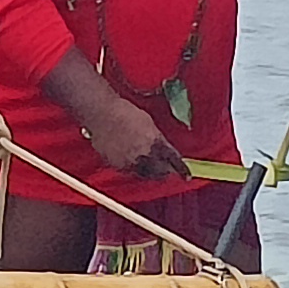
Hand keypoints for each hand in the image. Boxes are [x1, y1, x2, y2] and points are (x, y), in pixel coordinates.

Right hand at [74, 77, 189, 186]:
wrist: (102, 113)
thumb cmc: (124, 112)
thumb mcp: (148, 122)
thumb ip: (157, 138)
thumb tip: (162, 147)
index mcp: (154, 142)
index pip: (172, 159)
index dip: (181, 168)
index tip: (186, 175)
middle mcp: (144, 154)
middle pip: (159, 171)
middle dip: (165, 171)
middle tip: (167, 170)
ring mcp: (129, 161)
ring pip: (144, 175)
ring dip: (150, 173)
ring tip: (151, 169)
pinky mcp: (116, 164)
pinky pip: (129, 171)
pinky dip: (134, 169)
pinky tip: (134, 162)